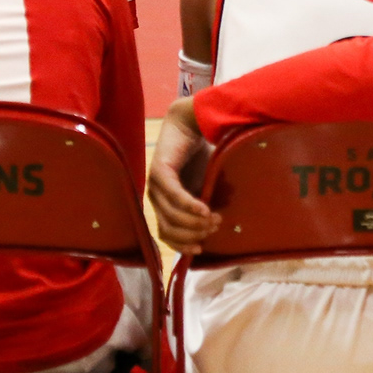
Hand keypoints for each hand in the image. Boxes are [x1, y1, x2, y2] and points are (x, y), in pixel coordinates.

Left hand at [147, 98, 221, 253]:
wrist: (193, 124)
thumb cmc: (201, 155)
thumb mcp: (205, 186)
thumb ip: (206, 204)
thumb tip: (217, 227)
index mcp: (164, 204)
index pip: (167, 235)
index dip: (182, 245)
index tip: (202, 248)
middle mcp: (156, 198)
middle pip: (168, 229)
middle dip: (192, 234)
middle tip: (215, 227)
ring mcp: (155, 185)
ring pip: (170, 216)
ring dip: (193, 222)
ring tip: (214, 218)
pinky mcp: (160, 171)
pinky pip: (174, 195)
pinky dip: (189, 205)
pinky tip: (204, 209)